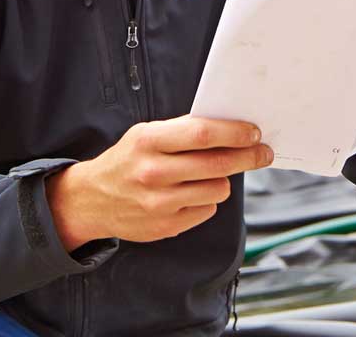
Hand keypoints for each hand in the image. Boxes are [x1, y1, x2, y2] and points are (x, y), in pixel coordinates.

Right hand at [46, 116, 272, 249]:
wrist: (92, 200)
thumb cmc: (127, 160)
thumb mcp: (145, 135)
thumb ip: (183, 131)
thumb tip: (229, 128)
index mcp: (148, 141)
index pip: (202, 134)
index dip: (234, 133)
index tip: (254, 132)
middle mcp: (153, 172)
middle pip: (217, 164)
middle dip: (248, 156)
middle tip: (263, 152)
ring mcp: (159, 203)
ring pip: (218, 189)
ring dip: (223, 180)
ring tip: (209, 174)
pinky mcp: (166, 226)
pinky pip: (207, 210)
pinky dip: (207, 200)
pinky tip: (190, 194)